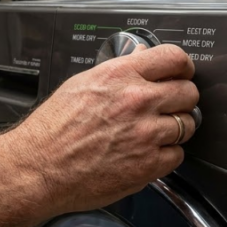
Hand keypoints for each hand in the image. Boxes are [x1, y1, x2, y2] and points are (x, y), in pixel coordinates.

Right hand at [3, 44, 198, 217]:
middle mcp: (137, 101)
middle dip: (182, 99)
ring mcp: (145, 133)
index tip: (181, 73)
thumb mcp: (81, 84)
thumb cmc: (51, 130)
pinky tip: (147, 154)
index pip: (174, 58)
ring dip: (176, 129)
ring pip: (187, 125)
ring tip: (155, 133)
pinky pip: (177, 155)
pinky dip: (166, 156)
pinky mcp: (148, 164)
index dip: (183, 66)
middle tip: (170, 107)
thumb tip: (139, 60)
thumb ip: (117, 72)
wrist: (38, 168)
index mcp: (120, 75)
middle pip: (188, 92)